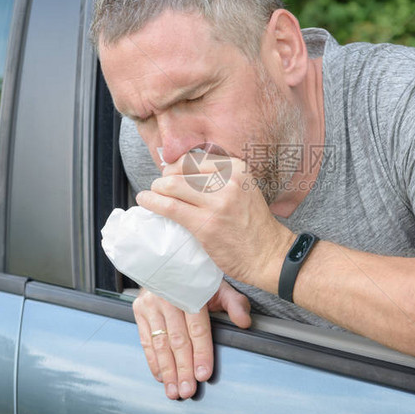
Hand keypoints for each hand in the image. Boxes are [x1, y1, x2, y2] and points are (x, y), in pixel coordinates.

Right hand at [132, 280, 250, 398]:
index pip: (197, 329)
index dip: (201, 353)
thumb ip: (235, 304)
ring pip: (160, 343)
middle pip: (177, 340)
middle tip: (187, 391)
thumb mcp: (220, 285)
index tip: (204, 375)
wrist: (169, 260)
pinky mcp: (139, 310)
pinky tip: (161, 377)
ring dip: (167, 370)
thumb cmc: (199, 277)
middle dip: (183, 368)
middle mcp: (169, 297)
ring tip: (174, 391)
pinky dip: (153, 361)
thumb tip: (245, 323)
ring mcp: (151, 304)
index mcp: (191, 291)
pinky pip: (146, 340)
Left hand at [136, 152, 294, 291]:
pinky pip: (169, 207)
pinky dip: (152, 202)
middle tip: (159, 188)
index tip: (170, 175)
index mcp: (238, 169)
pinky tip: (145, 201)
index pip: (195, 158)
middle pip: (181, 170)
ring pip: (171, 185)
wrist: (270, 255)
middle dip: (164, 178)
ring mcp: (217, 203)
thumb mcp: (244, 190)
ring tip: (151, 195)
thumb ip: (222, 179)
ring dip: (155, 190)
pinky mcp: (205, 224)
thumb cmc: (255, 226)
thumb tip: (185, 174)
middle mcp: (228, 181)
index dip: (177, 166)